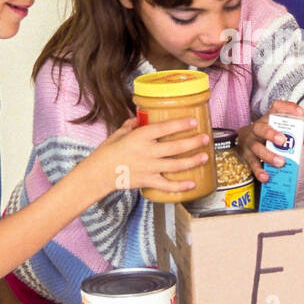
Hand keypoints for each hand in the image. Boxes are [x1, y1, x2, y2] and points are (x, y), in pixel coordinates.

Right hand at [88, 116, 210, 195]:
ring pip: (175, 165)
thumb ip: (132, 125)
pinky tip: (192, 183)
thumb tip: (142, 118)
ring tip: (204, 157)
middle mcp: (147, 152)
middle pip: (175, 147)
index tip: (193, 122)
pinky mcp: (147, 181)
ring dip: (192, 161)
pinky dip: (180, 186)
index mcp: (140, 137)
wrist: (98, 173)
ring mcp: (149, 168)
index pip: (164, 128)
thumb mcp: (119, 133)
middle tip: (205, 138)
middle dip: (193, 142)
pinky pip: (167, 185)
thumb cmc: (107, 152)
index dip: (180, 124)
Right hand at [237, 100, 300, 182]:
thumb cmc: (266, 134)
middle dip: (271, 134)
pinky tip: (266, 177)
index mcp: (267, 119)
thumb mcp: (276, 126)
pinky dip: (259, 171)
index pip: (276, 108)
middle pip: (261, 128)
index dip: (288, 108)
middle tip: (282, 140)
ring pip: (257, 147)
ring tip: (280, 162)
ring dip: (268, 155)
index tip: (301, 113)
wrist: (243, 140)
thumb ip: (292, 128)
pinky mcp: (247, 157)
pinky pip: (252, 164)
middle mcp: (257, 129)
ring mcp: (251, 143)